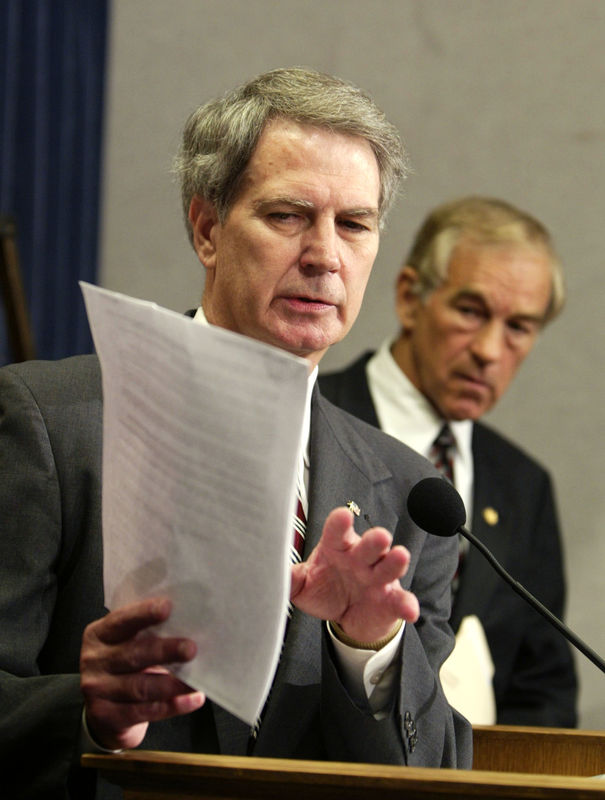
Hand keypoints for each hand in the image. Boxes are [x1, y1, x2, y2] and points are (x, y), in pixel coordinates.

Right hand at [80, 596, 204, 750]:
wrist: (102, 709)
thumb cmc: (123, 664)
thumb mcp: (125, 641)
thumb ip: (147, 630)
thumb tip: (189, 620)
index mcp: (99, 634)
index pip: (121, 621)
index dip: (143, 613)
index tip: (167, 607)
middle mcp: (94, 660)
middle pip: (133, 655)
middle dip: (164, 651)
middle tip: (190, 649)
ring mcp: (98, 690)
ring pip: (140, 687)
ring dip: (172, 684)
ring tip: (197, 681)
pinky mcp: (107, 716)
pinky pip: (145, 712)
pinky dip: (173, 705)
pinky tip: (193, 699)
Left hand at [290, 507, 418, 642]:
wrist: (347, 617)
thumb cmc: (326, 589)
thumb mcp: (304, 585)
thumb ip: (290, 578)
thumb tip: (269, 571)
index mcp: (337, 548)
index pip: (337, 531)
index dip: (340, 523)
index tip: (342, 516)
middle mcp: (360, 558)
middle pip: (369, 545)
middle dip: (375, 540)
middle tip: (379, 536)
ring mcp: (377, 578)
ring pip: (388, 566)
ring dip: (395, 562)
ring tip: (400, 556)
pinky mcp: (390, 599)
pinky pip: (401, 600)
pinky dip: (407, 604)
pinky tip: (410, 610)